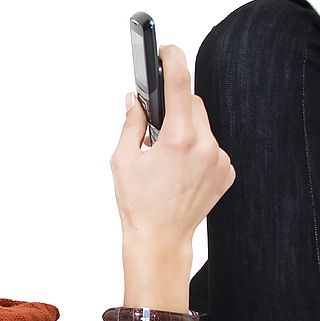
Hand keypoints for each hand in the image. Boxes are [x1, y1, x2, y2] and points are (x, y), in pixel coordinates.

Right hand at [110, 45, 235, 246]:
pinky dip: (197, 151)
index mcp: (178, 141)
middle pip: (194, 105)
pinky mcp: (227, 172)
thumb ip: (131, 124)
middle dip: (175, 111)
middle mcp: (205, 147)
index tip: (167, 53)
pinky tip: (181, 172)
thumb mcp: (122, 160)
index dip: (173, 62)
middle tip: (156, 132)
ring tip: (168, 160)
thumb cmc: (139, 205)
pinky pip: (212, 147)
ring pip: (204, 127)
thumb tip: (136, 101)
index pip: (180, 86)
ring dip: (187, 132)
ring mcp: (220, 160)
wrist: (160, 239)